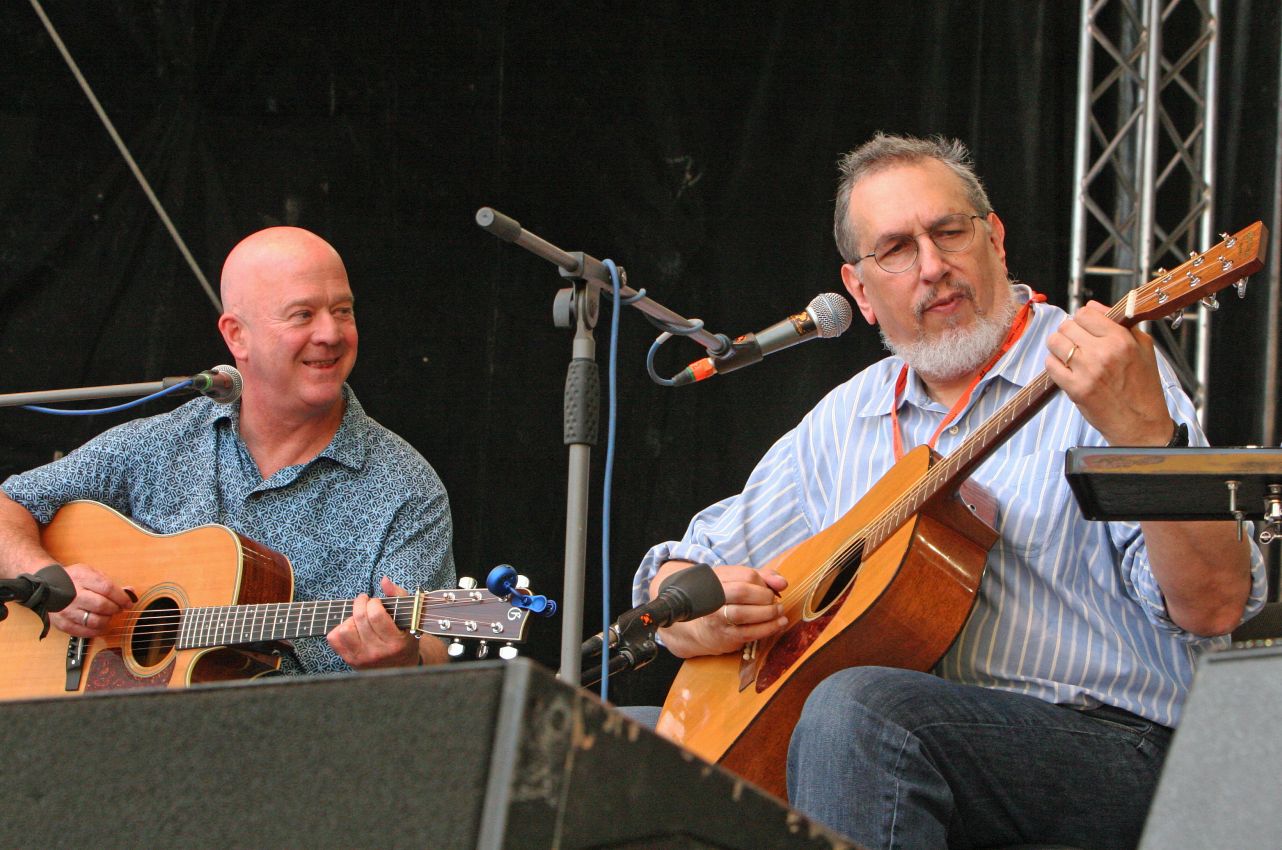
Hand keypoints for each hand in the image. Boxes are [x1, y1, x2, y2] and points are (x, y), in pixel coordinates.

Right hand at [53, 563, 132, 637]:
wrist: (46, 585)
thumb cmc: (73, 579)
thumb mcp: (91, 573)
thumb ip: (110, 583)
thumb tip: (130, 592)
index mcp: (82, 577)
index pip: (107, 588)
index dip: (121, 597)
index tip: (128, 602)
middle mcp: (72, 594)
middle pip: (102, 606)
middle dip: (115, 609)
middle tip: (117, 608)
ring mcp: (66, 610)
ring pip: (94, 621)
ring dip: (107, 620)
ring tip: (107, 615)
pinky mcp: (62, 623)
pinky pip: (84, 632)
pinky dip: (96, 630)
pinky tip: (100, 625)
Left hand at [327, 577, 424, 669]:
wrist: (400, 668)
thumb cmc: (405, 638)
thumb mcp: (410, 618)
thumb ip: (398, 596)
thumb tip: (384, 580)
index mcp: (395, 642)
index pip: (376, 615)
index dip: (374, 602)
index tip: (376, 601)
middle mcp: (378, 652)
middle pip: (360, 619)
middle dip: (360, 604)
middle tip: (365, 602)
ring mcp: (362, 658)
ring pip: (345, 629)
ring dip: (350, 619)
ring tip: (358, 618)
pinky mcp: (350, 660)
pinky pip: (334, 639)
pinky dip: (338, 629)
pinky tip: (351, 627)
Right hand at [658, 564, 788, 657]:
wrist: (701, 628)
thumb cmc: (726, 601)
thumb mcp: (739, 582)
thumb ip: (763, 577)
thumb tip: (782, 583)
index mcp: (718, 579)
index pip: (745, 575)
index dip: (763, 582)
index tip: (771, 588)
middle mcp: (714, 597)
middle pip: (741, 592)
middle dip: (765, 596)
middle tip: (775, 600)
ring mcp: (717, 618)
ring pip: (743, 614)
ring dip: (768, 613)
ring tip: (779, 611)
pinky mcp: (725, 636)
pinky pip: (749, 633)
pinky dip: (768, 628)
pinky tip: (779, 624)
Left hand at [1044, 301, 1174, 445]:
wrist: (1141, 423)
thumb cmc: (1143, 387)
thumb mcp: (1143, 347)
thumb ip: (1119, 323)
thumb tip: (1093, 306)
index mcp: (1122, 339)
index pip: (1086, 313)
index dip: (1083, 319)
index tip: (1085, 327)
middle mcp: (1103, 353)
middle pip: (1067, 326)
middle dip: (1069, 332)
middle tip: (1077, 343)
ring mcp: (1087, 371)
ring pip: (1055, 342)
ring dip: (1058, 347)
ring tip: (1069, 355)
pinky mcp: (1075, 389)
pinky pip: (1050, 365)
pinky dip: (1054, 365)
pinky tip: (1066, 369)